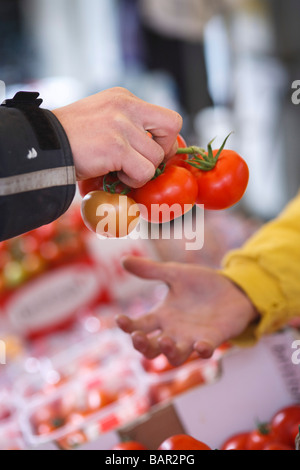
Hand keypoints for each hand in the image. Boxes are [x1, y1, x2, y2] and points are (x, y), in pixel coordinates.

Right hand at [52, 87, 181, 187]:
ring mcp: (122, 125)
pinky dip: (132, 180)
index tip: (152, 153)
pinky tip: (113, 174)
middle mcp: (126, 106)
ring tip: (118, 169)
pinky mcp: (116, 146)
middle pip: (171, 128)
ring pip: (156, 157)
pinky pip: (143, 172)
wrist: (43, 144)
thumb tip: (154, 152)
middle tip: (144, 163)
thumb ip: (128, 128)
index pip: (166, 117)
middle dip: (163, 152)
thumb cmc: (70, 138)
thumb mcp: (103, 121)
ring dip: (141, 171)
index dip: (165, 139)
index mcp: (123, 98)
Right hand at [117, 257, 258, 365]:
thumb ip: (151, 270)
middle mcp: (174, 332)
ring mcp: (193, 338)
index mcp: (162, 316)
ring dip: (168, 352)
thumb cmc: (201, 284)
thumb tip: (122, 260)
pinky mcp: (213, 339)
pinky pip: (206, 352)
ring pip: (175, 357)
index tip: (120, 319)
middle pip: (152, 349)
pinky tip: (200, 345)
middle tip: (137, 337)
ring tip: (165, 341)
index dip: (128, 326)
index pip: (139, 326)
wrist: (232, 288)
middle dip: (143, 346)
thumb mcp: (175, 273)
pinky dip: (202, 351)